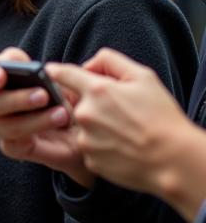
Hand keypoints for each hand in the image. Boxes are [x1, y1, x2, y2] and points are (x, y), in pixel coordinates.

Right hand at [0, 48, 91, 186]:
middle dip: (11, 100)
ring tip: (61, 113)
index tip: (0, 76)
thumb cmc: (66, 90)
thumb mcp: (57, 73)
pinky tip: (55, 125)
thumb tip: (33, 70)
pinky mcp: (12, 146)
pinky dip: (33, 134)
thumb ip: (37, 69)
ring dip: (29, 119)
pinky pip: (11, 145)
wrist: (83, 120)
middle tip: (42, 95)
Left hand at [48, 49, 205, 222]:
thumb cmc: (161, 117)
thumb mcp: (144, 77)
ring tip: (125, 132)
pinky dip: (103, 146)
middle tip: (120, 112)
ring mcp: (85, 138)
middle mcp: (85, 114)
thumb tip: (89, 65)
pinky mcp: (89, 159)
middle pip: (77, 103)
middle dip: (93, 104)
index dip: (55, 71)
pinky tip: (123, 147)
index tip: (49, 70)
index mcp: (97, 90)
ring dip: (98, 127)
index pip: (64, 74)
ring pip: (85, 127)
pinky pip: (90, 147)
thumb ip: (111, 62)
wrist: (173, 160)